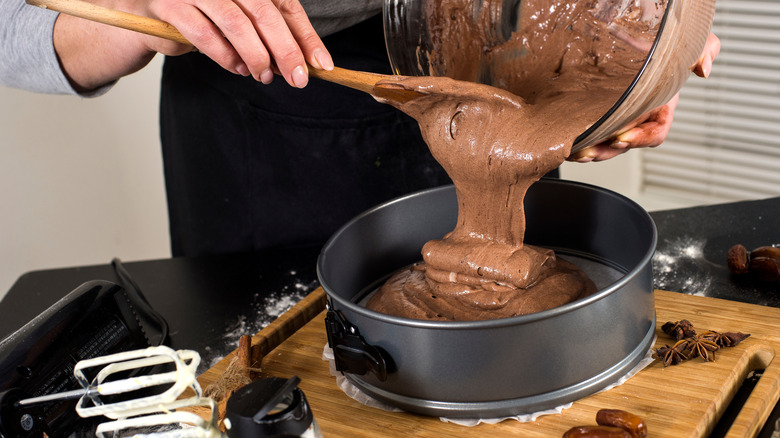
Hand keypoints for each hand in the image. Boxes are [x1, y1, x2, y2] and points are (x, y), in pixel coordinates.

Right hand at [139, 0, 333, 86]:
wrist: (144, 16)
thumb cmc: (200, 18)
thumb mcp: (241, 23)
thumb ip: (270, 36)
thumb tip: (305, 62)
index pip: (284, 4)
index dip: (305, 35)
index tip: (321, 63)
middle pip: (264, 11)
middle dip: (286, 49)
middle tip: (299, 78)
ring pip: (235, 22)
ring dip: (255, 54)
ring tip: (264, 75)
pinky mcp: (169, 5)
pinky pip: (203, 34)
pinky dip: (225, 56)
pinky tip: (237, 68)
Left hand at [569, 33, 720, 161]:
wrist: (642, 38)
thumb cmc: (666, 46)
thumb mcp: (691, 43)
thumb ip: (704, 51)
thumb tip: (703, 70)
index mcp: (662, 107)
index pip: (656, 132)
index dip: (640, 138)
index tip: (623, 138)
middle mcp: (641, 117)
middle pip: (626, 143)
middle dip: (608, 150)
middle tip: (591, 152)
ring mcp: (621, 118)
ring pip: (607, 143)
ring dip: (593, 151)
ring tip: (577, 153)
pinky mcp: (603, 114)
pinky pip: (595, 133)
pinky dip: (584, 140)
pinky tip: (570, 146)